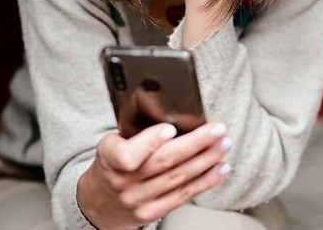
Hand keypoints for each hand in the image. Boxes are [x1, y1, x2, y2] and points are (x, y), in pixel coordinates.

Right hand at [77, 122, 231, 229]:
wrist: (99, 204)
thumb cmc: (111, 165)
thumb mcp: (111, 145)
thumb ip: (134, 132)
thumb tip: (172, 110)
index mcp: (109, 158)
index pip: (127, 154)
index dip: (150, 141)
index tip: (170, 128)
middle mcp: (123, 181)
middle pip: (164, 162)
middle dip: (195, 143)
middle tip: (216, 129)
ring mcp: (138, 200)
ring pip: (178, 178)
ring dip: (206, 159)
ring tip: (223, 144)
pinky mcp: (152, 212)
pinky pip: (183, 195)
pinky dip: (205, 181)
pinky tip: (219, 168)